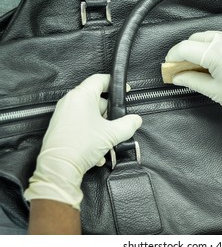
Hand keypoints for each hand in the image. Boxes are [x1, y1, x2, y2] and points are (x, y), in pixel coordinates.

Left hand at [24, 74, 141, 209]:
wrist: (60, 167)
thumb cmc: (82, 145)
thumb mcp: (112, 134)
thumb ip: (128, 125)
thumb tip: (136, 120)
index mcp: (82, 96)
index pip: (100, 79)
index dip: (115, 83)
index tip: (125, 91)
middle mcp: (70, 101)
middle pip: (96, 99)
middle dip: (109, 112)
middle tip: (118, 123)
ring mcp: (63, 114)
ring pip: (89, 114)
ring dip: (101, 126)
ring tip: (107, 140)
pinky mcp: (60, 127)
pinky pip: (81, 125)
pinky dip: (91, 134)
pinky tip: (97, 150)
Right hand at [165, 31, 221, 149]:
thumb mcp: (213, 90)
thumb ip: (191, 81)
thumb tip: (176, 77)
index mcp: (215, 53)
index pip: (184, 48)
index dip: (172, 57)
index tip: (168, 66)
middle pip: (194, 39)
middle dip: (184, 51)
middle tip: (180, 67)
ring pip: (206, 37)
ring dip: (197, 47)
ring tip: (195, 65)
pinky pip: (219, 38)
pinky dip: (210, 46)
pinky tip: (211, 60)